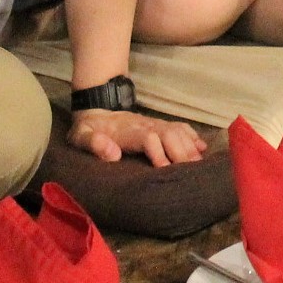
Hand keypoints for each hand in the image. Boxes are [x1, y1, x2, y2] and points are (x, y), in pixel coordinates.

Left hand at [69, 108, 206, 165]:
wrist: (95, 110)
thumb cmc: (88, 129)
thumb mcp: (80, 136)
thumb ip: (93, 143)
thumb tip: (112, 153)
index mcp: (128, 131)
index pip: (149, 139)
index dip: (159, 153)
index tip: (166, 170)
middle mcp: (145, 125)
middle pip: (170, 135)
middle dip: (182, 153)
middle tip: (191, 173)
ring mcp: (154, 124)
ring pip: (177, 131)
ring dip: (190, 146)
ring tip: (200, 165)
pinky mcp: (158, 125)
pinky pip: (180, 127)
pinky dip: (192, 136)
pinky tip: (202, 147)